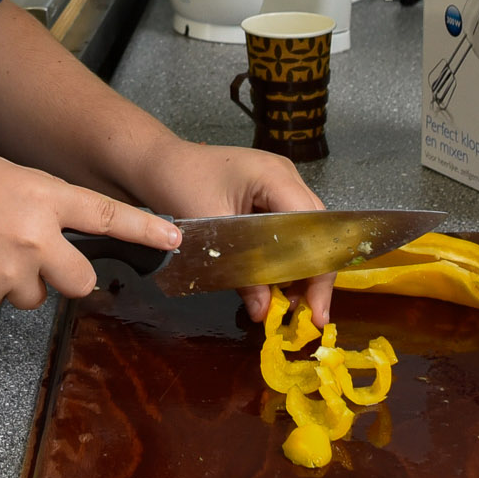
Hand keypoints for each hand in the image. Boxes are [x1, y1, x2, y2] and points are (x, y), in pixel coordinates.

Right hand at [0, 153, 179, 311]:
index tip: (179, 239)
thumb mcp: (4, 177)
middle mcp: (36, 235)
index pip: (106, 215)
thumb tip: (60, 227)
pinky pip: (3, 303)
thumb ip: (41, 202)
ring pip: (39, 295)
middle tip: (42, 264)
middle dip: (70, 279)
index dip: (146, 229)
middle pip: (82, 279)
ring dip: (22, 284)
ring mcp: (12, 270)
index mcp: (43, 196)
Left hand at [126, 137, 332, 326]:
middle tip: (310, 314)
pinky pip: (289, 228)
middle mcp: (286, 177)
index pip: (314, 226)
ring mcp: (280, 184)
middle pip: (318, 230)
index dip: (319, 269)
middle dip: (315, 274)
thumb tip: (263, 312)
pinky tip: (278, 282)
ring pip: (306, 232)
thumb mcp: (210, 232)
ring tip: (291, 303)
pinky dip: (287, 257)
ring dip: (301, 268)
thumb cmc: (179, 183)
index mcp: (275, 176)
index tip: (317, 308)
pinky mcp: (270, 194)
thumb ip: (240, 273)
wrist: (159, 163)